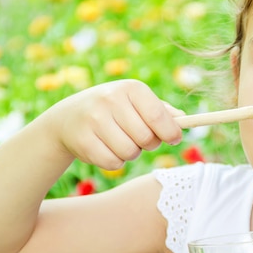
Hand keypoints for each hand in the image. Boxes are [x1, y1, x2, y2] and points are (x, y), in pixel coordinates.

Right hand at [42, 79, 183, 169]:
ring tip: (121, 141)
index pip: (159, 117)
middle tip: (140, 139)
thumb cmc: (114, 110)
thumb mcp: (136, 103)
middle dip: (149, 144)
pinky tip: (106, 148)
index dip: (171, 133)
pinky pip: (114, 163)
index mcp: (131, 88)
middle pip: (147, 138)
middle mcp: (111, 100)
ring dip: (132, 153)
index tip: (174, 139)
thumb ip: (161, 111)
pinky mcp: (83, 141)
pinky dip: (115, 161)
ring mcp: (94, 120)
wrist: (69, 118)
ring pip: (130, 153)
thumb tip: (184, 120)